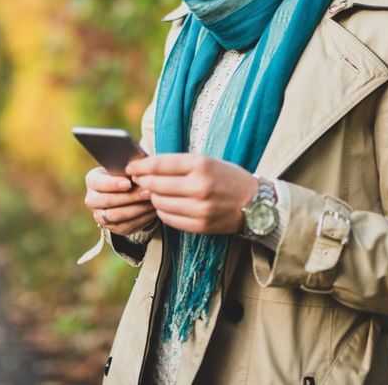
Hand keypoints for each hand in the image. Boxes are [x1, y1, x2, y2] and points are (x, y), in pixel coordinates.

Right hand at [84, 167, 157, 235]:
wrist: (124, 192)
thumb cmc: (125, 175)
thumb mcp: (124, 169)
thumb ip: (129, 169)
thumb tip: (140, 170)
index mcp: (92, 181)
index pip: (99, 183)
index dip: (113, 184)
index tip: (128, 183)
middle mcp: (92, 200)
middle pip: (108, 201)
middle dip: (130, 197)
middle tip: (147, 192)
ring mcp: (101, 216)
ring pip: (117, 215)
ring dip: (137, 208)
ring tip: (152, 201)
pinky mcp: (113, 228)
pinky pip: (127, 226)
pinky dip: (141, 218)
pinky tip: (152, 211)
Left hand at [126, 154, 258, 234]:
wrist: (256, 203)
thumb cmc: (227, 177)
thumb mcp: (207, 161)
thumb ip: (178, 163)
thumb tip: (145, 166)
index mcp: (201, 165)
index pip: (159, 164)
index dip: (140, 166)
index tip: (131, 167)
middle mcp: (200, 186)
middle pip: (155, 185)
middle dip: (143, 182)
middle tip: (138, 181)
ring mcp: (200, 208)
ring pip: (159, 203)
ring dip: (152, 198)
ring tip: (154, 193)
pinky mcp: (200, 225)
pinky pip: (168, 219)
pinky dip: (162, 211)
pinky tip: (166, 205)